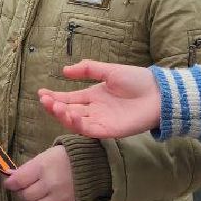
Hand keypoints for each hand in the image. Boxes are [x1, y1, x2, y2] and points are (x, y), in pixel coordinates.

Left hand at [3, 144, 74, 200]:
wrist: (89, 164)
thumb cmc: (62, 157)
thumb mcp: (43, 157)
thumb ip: (26, 169)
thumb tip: (10, 178)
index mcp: (43, 167)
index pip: (18, 181)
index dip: (10, 184)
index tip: (9, 183)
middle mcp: (51, 184)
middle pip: (26, 196)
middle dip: (20, 193)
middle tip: (22, 188)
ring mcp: (60, 197)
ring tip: (33, 195)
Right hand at [37, 60, 159, 138]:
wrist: (159, 93)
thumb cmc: (137, 80)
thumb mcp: (109, 70)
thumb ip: (87, 70)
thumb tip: (64, 70)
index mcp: (93, 97)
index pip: (69, 99)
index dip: (54, 97)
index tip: (41, 93)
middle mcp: (94, 110)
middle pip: (68, 111)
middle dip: (54, 107)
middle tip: (45, 100)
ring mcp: (101, 121)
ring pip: (76, 123)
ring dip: (63, 116)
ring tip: (55, 106)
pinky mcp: (109, 131)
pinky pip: (90, 130)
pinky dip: (78, 125)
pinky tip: (71, 114)